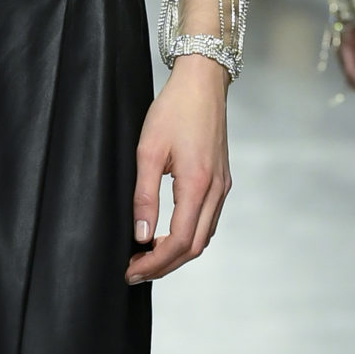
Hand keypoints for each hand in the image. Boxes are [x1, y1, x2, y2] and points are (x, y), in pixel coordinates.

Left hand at [128, 53, 230, 283]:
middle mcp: (216, 190)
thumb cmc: (173, 109)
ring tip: (147, 256)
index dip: (155, 263)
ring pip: (204, 236)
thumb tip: (141, 235)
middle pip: (195, 246)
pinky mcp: (222, 180)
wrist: (203, 82)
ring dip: (177, 252)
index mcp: (198, 185)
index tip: (131, 271)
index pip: (180, 242)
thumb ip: (144, 196)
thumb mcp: (148, 151)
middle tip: (135, 270)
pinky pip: (208, 220)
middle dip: (165, 265)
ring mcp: (222, 186)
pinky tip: (167, 234)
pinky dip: (188, 235)